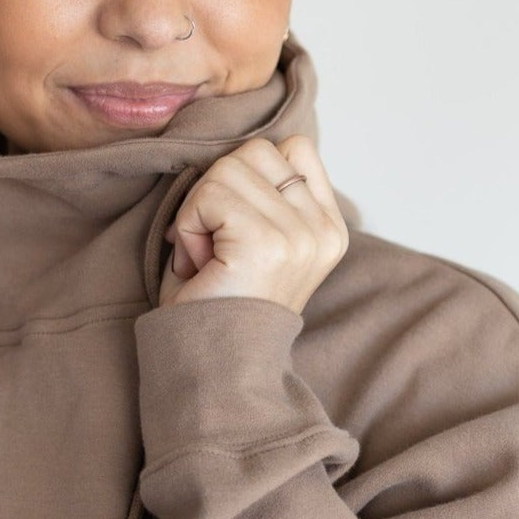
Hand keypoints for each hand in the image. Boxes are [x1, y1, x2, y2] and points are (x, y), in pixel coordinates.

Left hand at [158, 135, 348, 314]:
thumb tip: (233, 151)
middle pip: (255, 152)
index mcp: (329, 230)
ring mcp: (300, 236)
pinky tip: (199, 266)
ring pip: (228, 168)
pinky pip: (209, 195)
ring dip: (199, 212)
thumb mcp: (254, 242)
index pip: (294, 148)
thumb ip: (261, 194)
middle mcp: (323, 232)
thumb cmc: (218, 309)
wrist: (212, 370)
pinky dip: (189, 227)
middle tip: (213, 250)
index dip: (249, 177)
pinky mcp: (267, 241)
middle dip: (217, 193)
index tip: (234, 231)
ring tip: (207, 260)